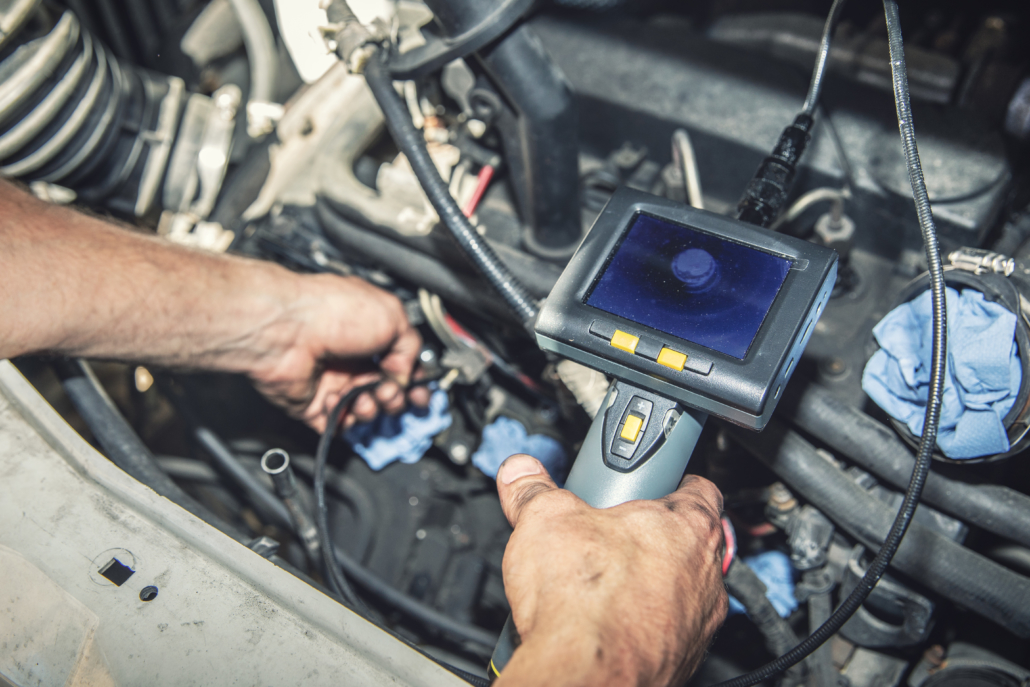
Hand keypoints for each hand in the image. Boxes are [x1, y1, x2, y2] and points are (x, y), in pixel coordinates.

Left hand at [246, 273, 429, 431]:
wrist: (286, 329)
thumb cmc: (331, 311)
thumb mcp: (392, 316)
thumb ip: (412, 347)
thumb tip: (407, 374)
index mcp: (372, 333)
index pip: (402, 365)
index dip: (415, 381)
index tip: (422, 392)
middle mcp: (352, 357)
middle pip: (386, 392)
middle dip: (396, 397)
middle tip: (391, 392)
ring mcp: (333, 380)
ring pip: (365, 410)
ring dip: (371, 408)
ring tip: (364, 397)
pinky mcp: (313, 403)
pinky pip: (337, 423)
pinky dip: (344, 419)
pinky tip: (339, 402)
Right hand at [494, 455, 727, 686]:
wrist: (583, 677)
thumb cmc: (585, 603)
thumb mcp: (544, 519)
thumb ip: (533, 489)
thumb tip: (522, 475)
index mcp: (688, 527)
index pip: (698, 486)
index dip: (668, 479)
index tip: (643, 481)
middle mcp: (705, 576)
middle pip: (684, 539)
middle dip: (645, 533)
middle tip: (605, 530)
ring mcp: (697, 623)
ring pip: (676, 588)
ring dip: (645, 582)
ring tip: (597, 579)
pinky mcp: (679, 660)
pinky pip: (664, 629)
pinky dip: (638, 622)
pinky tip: (601, 619)